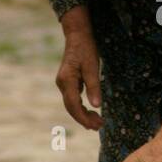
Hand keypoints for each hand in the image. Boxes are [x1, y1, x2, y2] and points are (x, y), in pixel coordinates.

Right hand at [56, 6, 101, 131]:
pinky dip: (81, 107)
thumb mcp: (93, 67)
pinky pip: (72, 99)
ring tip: (97, 122)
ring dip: (83, 114)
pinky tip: (90, 112)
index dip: (83, 118)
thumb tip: (97, 106)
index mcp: (67, 80)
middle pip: (71, 107)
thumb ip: (94, 86)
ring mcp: (63, 83)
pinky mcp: (67, 82)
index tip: (94, 126)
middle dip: (84, 119)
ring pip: (71, 104)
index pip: (73, 105)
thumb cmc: (86, 48)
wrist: (77, 35)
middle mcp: (62, 83)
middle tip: (99, 126)